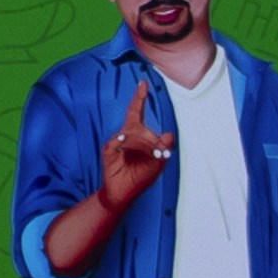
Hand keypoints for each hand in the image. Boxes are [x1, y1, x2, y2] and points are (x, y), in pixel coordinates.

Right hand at [95, 70, 175, 214]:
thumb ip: (164, 149)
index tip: (143, 84)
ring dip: (144, 145)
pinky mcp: (108, 150)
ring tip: (149, 158)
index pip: (137, 112)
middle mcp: (125, 135)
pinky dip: (128, 146)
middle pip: (138, 124)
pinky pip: (119, 141)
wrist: (123, 193)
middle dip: (151, 139)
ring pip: (132, 133)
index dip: (139, 98)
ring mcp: (116, 142)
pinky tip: (130, 152)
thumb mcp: (157, 164)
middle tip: (158, 154)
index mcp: (137, 135)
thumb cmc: (140, 177)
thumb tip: (169, 133)